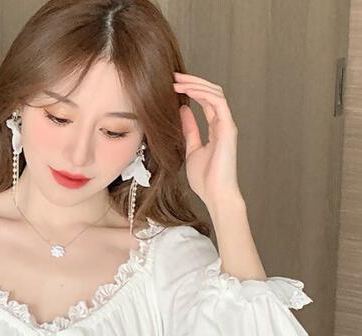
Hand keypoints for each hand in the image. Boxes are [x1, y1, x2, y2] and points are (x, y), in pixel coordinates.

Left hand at [173, 72, 241, 206]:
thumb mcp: (191, 149)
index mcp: (215, 128)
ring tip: (177, 81)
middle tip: (173, 76)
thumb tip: (182, 111)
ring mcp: (227, 124)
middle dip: (192, 81)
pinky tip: (188, 91)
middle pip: (211, 92)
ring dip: (195, 84)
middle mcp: (223, 123)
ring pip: (215, 93)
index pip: (205, 100)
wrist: (216, 194)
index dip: (190, 89)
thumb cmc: (205, 179)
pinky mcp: (228, 128)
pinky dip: (202, 93)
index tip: (172, 84)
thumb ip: (189, 130)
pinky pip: (217, 102)